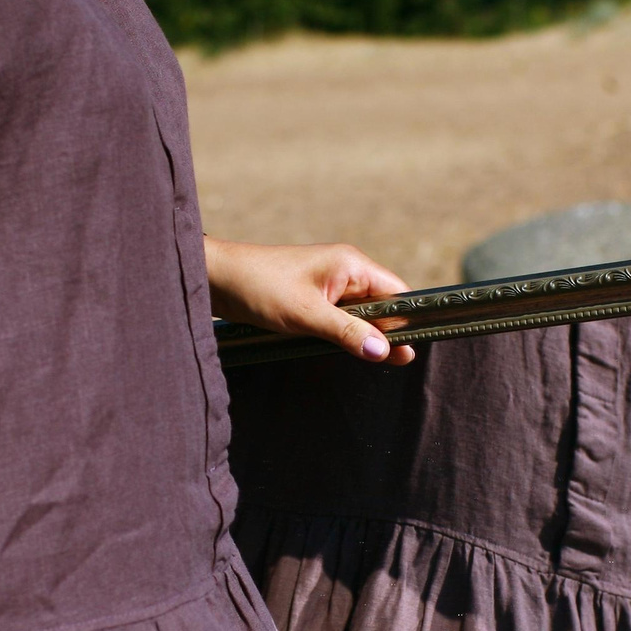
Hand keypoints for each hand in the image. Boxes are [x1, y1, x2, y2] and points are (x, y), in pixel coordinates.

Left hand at [204, 237, 416, 363]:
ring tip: (378, 363)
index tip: (414, 349)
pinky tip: (348, 352)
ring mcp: (329, 285)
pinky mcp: (314, 298)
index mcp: (351, 264)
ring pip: (362, 314)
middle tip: (398, 365)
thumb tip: (385, 351)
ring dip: (365, 336)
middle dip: (388, 332)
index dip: (407, 319)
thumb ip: (347, 332)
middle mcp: (346, 271)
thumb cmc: (259, 287)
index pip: (397, 292)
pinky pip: (341, 318)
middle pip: (382, 305)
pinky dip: (346, 335)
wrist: (216, 279)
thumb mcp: (306, 315)